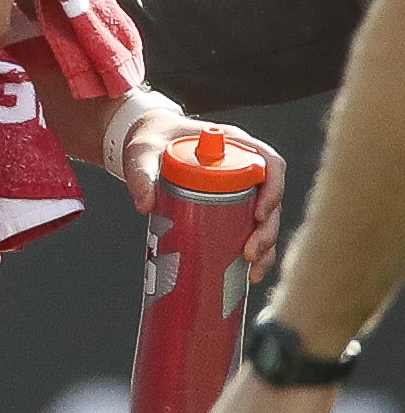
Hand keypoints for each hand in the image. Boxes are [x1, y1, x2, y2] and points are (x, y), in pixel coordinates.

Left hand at [120, 115, 285, 280]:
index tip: (258, 215)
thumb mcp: (142, 154)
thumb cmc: (151, 140)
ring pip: (266, 217)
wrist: (147, 143)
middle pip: (271, 197)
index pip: (269, 162)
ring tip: (251, 269)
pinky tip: (249, 272)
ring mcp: (241, 186)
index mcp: (232, 143)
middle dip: (267, 229)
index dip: (273, 189)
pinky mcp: (232, 204)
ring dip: (265, 246)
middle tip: (249, 252)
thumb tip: (145, 206)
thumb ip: (141, 175)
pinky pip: (251, 228)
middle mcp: (244, 164)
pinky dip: (254, 250)